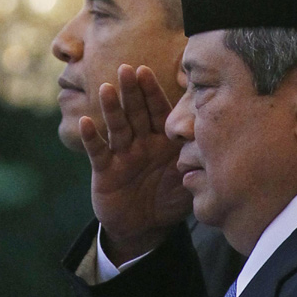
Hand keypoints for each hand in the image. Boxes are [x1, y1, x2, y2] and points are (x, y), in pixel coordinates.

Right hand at [79, 64, 190, 264]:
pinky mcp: (105, 171)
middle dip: (132, 91)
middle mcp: (142, 142)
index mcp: (163, 141)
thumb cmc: (170, 201)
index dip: (152, 92)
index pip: (159, 112)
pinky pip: (98, 152)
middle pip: (137, 112)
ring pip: (117, 127)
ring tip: (106, 88)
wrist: (145, 228)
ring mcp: (123, 154)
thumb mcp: (188, 183)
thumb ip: (197, 165)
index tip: (146, 71)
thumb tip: (211, 145)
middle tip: (126, 69)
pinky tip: (85, 122)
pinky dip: (91, 138)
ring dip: (112, 108)